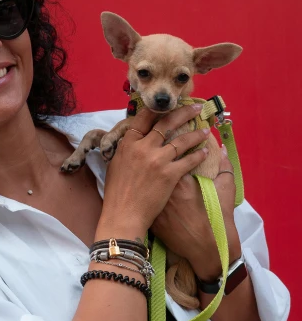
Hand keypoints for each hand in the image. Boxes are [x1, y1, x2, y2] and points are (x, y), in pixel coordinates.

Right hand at [97, 104, 209, 240]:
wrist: (123, 215)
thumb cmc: (116, 193)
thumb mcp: (115, 165)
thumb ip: (125, 150)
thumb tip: (132, 140)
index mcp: (128, 144)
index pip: (144, 118)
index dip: (158, 109)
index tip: (169, 105)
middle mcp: (143, 147)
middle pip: (166, 123)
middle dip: (184, 113)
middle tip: (196, 108)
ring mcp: (158, 160)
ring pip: (181, 140)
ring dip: (196, 134)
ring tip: (205, 131)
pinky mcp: (170, 174)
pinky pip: (188, 160)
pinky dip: (198, 155)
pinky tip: (205, 152)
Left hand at [150, 145, 241, 280]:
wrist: (207, 249)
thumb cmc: (218, 218)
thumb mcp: (226, 190)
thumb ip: (224, 166)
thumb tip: (220, 149)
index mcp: (180, 179)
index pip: (169, 154)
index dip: (170, 146)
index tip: (173, 141)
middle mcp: (163, 190)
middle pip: (153, 165)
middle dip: (154, 155)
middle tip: (158, 151)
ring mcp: (155, 204)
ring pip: (145, 182)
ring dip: (146, 172)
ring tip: (151, 168)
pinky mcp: (151, 218)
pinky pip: (144, 200)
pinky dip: (145, 192)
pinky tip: (145, 187)